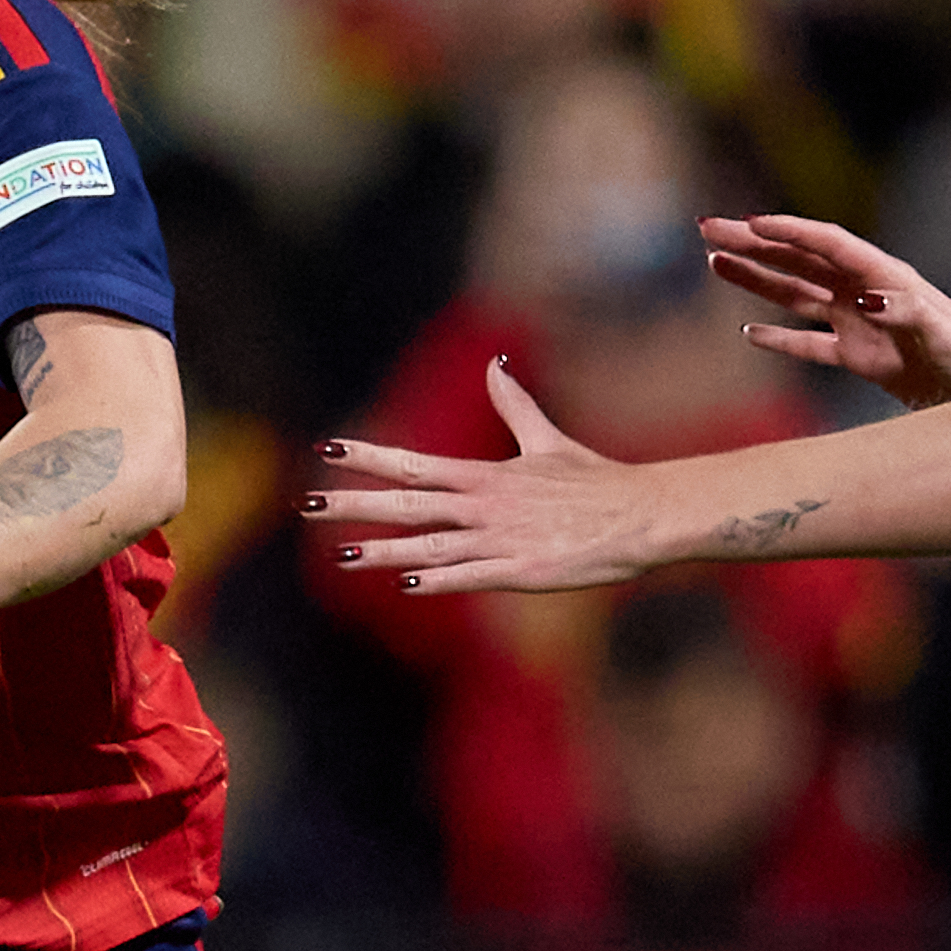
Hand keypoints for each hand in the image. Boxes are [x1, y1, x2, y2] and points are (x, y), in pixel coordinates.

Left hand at [308, 359, 659, 594]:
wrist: (642, 515)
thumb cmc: (597, 481)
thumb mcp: (548, 441)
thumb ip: (515, 407)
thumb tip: (496, 364)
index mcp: (486, 474)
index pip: (414, 462)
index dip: (369, 457)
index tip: (328, 452)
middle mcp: (485, 504)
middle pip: (407, 504)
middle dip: (355, 505)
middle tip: (309, 506)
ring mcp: (501, 539)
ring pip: (430, 546)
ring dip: (385, 551)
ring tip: (344, 556)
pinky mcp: (522, 571)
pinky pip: (471, 577)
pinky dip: (439, 581)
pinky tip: (408, 586)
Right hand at [700, 212, 950, 408]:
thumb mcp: (945, 337)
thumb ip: (908, 314)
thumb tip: (867, 299)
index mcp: (887, 277)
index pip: (827, 245)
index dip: (788, 232)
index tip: (747, 223)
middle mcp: (869, 293)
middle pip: (801, 260)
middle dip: (754, 244)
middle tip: (707, 228)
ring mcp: (863, 325)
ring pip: (798, 296)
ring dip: (758, 280)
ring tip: (714, 262)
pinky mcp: (864, 360)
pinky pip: (812, 345)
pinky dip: (781, 340)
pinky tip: (750, 332)